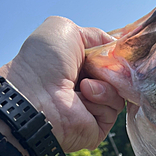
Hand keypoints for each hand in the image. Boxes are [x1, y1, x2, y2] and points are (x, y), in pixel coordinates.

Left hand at [0, 16, 124, 152]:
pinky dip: (103, 101)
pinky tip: (84, 98)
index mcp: (78, 65)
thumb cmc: (44, 61)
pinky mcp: (99, 125)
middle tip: (96, 68)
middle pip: (118, 76)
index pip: (110, 59)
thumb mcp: (67, 30)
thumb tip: (117, 47)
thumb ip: (96, 35)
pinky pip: (114, 109)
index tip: (115, 52)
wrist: (36, 95)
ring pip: (119, 92)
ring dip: (105, 85)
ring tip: (84, 86)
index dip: (115, 55)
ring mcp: (93, 107)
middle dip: (112, 69)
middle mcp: (86, 85)